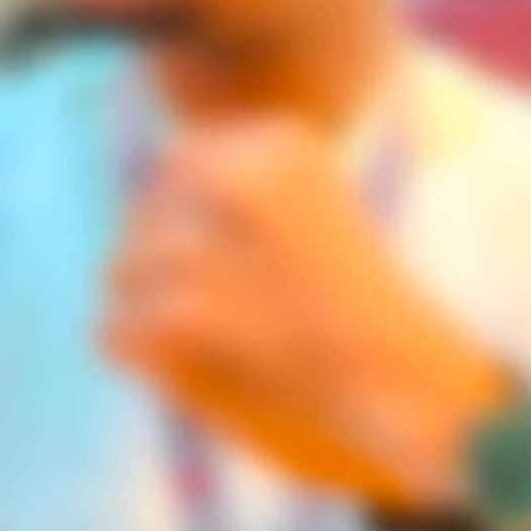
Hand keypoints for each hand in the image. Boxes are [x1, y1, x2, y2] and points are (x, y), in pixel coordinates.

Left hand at [102, 116, 510, 507]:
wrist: (412, 386)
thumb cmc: (369, 312)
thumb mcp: (314, 215)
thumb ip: (242, 196)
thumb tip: (147, 205)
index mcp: (279, 144)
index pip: (180, 162)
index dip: (183, 216)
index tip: (218, 261)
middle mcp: (239, 176)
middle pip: (145, 215)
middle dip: (157, 264)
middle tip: (206, 313)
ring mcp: (210, 242)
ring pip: (126, 273)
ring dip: (151, 313)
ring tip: (208, 344)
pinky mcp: (188, 312)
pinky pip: (119, 330)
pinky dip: (141, 357)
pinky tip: (186, 368)